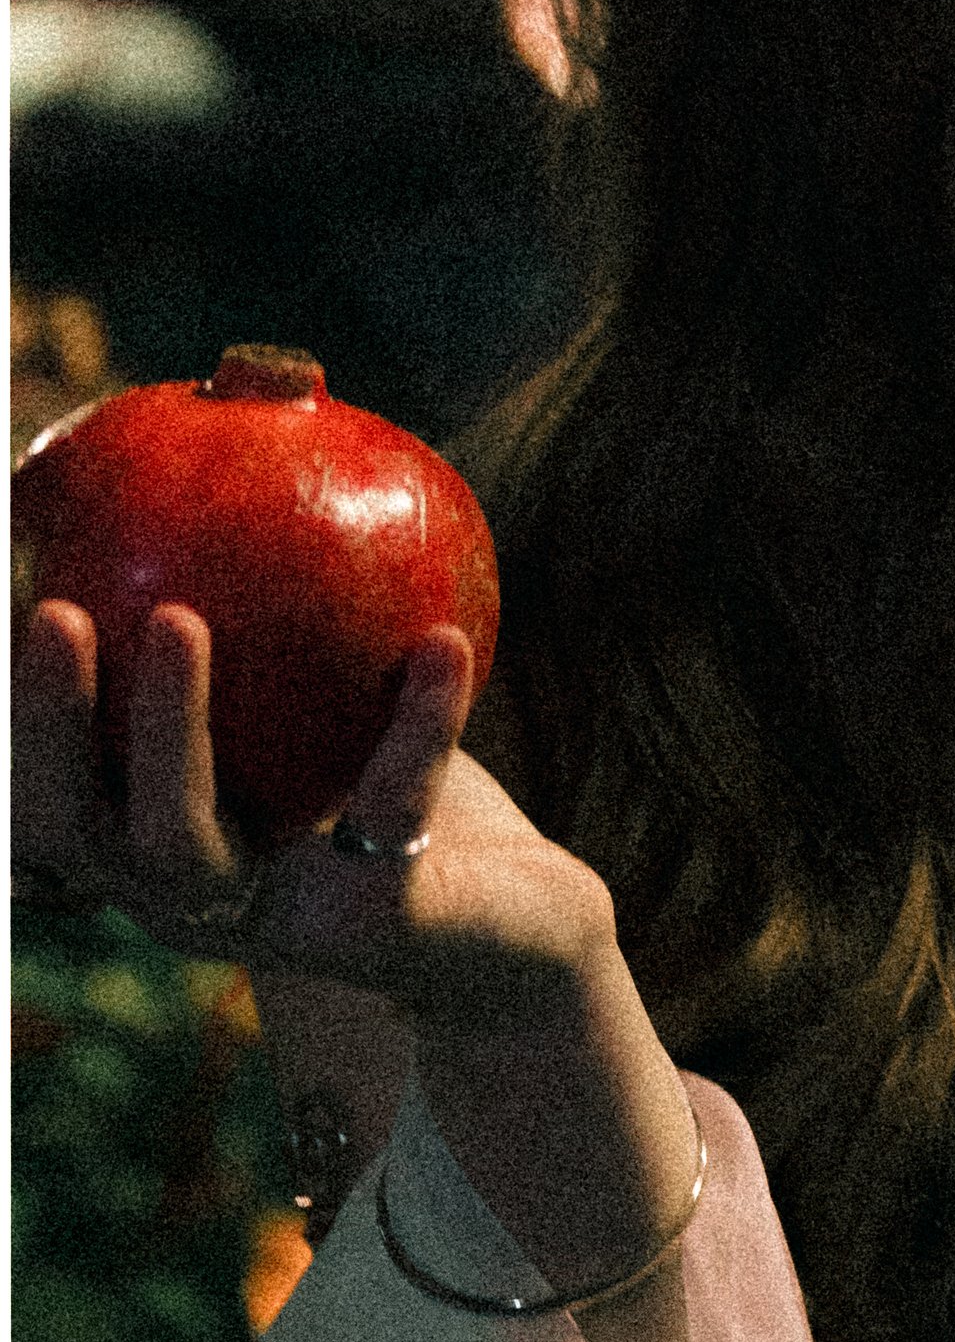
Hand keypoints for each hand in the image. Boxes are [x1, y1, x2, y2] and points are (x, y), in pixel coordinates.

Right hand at [13, 598, 612, 1017]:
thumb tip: (260, 409)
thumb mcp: (323, 695)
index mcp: (151, 837)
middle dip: (42, 725)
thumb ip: (275, 602)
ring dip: (168, 727)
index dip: (14, 722)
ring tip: (176, 619)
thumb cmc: (393, 784)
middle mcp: (187, 894)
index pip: (43, 791)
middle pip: (70, 829)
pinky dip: (419, 726)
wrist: (517, 928)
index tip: (11, 600)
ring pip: (182, 848)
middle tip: (50, 612)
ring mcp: (270, 922)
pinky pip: (389, 816)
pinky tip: (441, 643)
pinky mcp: (373, 932)